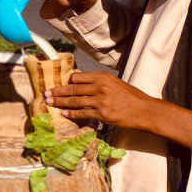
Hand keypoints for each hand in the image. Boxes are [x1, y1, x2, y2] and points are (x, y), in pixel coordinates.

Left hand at [45, 71, 191, 146]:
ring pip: (74, 101)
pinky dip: (71, 113)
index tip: (59, 85)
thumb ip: (99, 83)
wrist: (145, 110)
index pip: (78, 77)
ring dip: (59, 102)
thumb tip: (82, 85)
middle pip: (72, 89)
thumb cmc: (131, 97)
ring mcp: (100, 101)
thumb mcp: (115, 83)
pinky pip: (82, 114)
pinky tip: (63, 113)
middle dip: (57, 91)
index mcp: (102, 77)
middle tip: (46, 93)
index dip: (67, 82)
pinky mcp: (102, 114)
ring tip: (49, 102)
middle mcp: (100, 87)